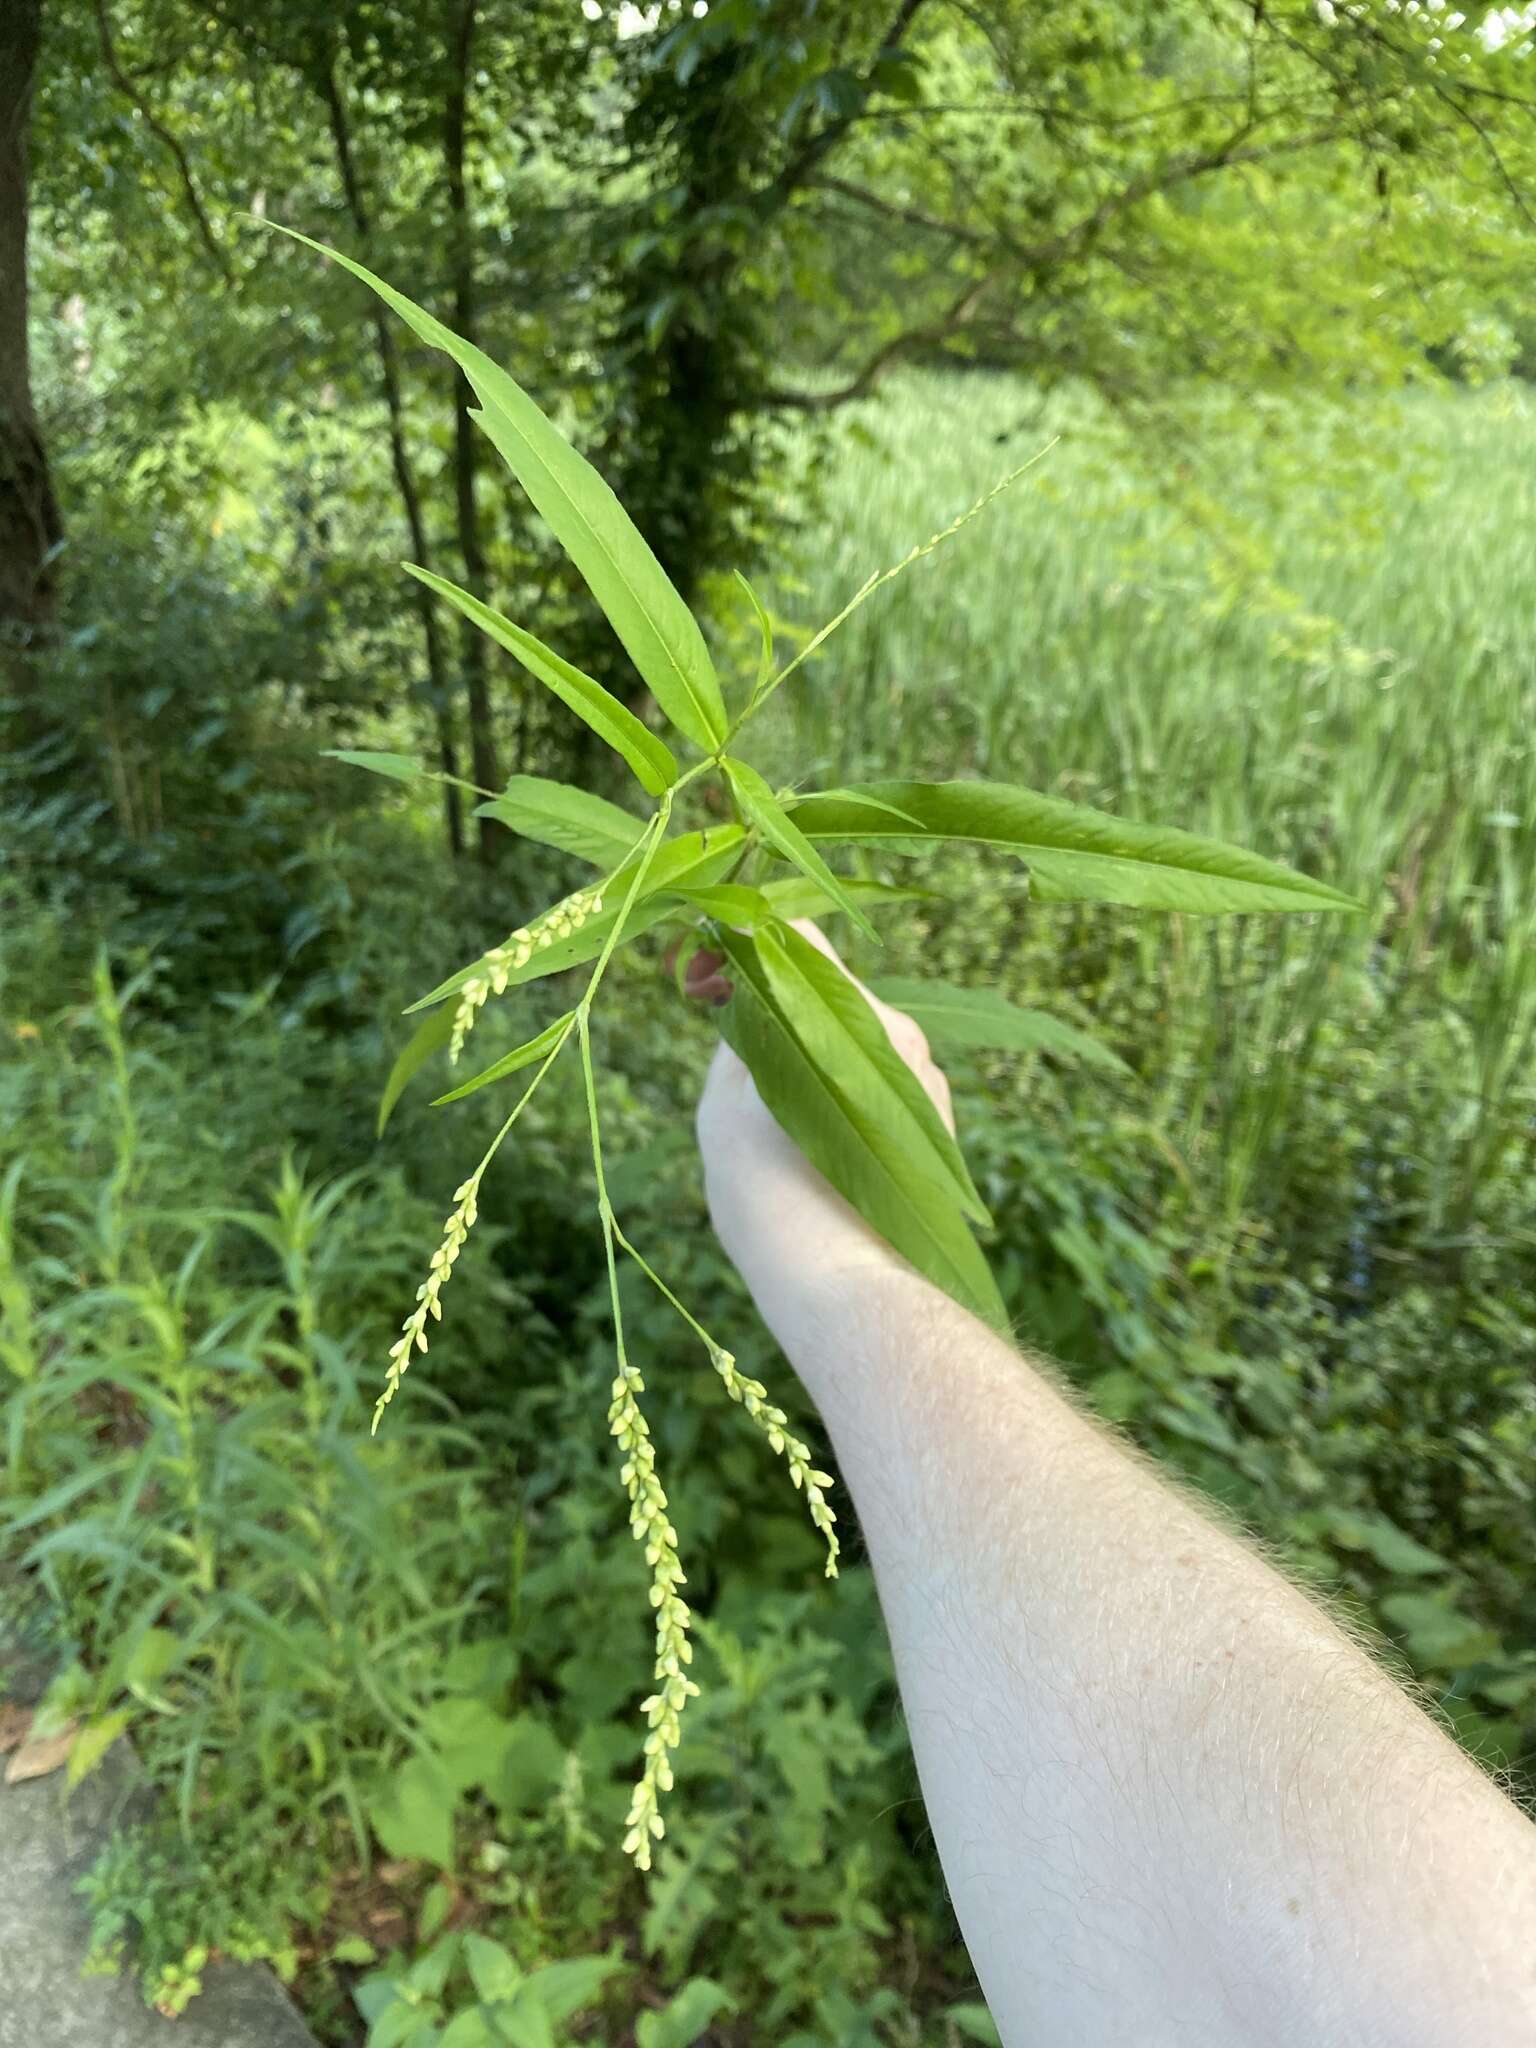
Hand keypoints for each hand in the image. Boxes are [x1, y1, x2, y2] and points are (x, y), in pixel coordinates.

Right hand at [690, 920, 955, 1318]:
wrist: (851, 1290)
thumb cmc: (775, 1199)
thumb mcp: (727, 1104)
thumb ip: (740, 1035)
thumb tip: (742, 997)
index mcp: (847, 1019)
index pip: (795, 936)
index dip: (736, 942)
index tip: (698, 978)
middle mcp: (898, 1036)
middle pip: (824, 987)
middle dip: (766, 995)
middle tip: (714, 1023)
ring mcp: (923, 1079)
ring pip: (848, 1036)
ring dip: (801, 1041)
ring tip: (757, 1094)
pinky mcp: (933, 1121)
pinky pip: (872, 1078)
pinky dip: (834, 1084)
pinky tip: (802, 1131)